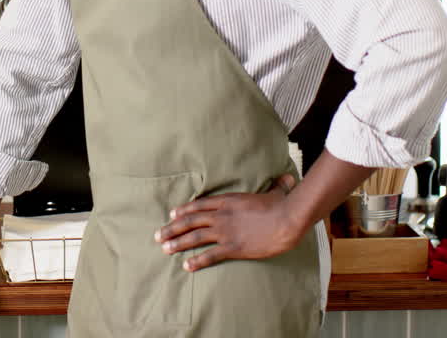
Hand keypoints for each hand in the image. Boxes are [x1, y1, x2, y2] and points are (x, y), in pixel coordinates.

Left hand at [155, 173, 305, 271]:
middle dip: (172, 228)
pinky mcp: (233, 247)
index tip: (172, 214)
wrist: (288, 219)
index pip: (199, 204)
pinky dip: (196, 261)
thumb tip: (288, 179)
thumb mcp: (277, 192)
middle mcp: (221, 215)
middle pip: (190, 220)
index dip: (183, 210)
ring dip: (177, 243)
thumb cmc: (284, 205)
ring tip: (164, 249)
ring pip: (194, 237)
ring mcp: (225, 231)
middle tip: (158, 235)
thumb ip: (278, 186)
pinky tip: (186, 266)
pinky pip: (210, 255)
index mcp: (228, 200)